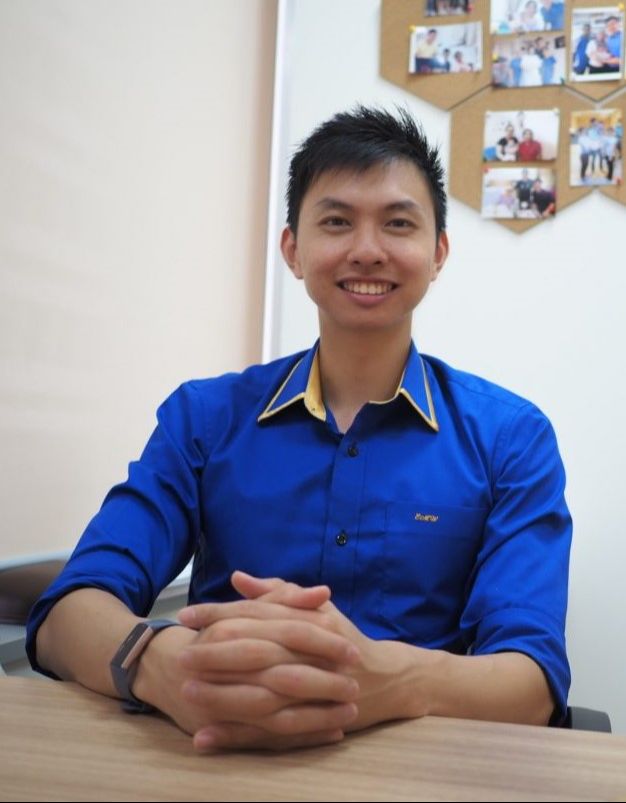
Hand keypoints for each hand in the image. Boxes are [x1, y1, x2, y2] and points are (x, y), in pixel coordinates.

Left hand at [181, 572, 426, 736]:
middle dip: (214, 652)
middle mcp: (306, 653)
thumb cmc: (342, 638)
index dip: (218, 613)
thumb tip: (238, 578)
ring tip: (186, 690)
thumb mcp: (316, 608)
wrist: (384, 679)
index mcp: (305, 621)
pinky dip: (235, 735)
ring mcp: (308, 691)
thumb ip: (277, 592)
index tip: (185, 615)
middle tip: (181, 652)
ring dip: (221, 693)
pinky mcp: (306, 723)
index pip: (255, 614)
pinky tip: (205, 737)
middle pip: (256, 651)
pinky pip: (266, 732)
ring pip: (260, 693)